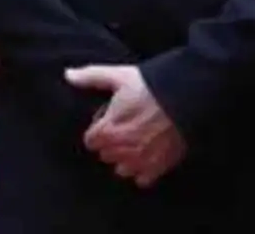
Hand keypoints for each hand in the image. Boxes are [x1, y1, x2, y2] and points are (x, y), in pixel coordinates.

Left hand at [65, 64, 186, 187]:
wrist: (187, 96)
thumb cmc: (151, 85)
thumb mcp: (119, 76)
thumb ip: (91, 77)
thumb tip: (67, 75)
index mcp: (108, 130)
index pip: (91, 141)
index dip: (99, 128)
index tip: (110, 119)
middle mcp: (121, 150)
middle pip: (106, 155)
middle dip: (111, 143)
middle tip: (125, 127)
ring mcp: (141, 161)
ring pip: (122, 169)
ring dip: (126, 159)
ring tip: (136, 143)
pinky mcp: (159, 166)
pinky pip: (143, 180)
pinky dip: (143, 170)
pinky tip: (149, 155)